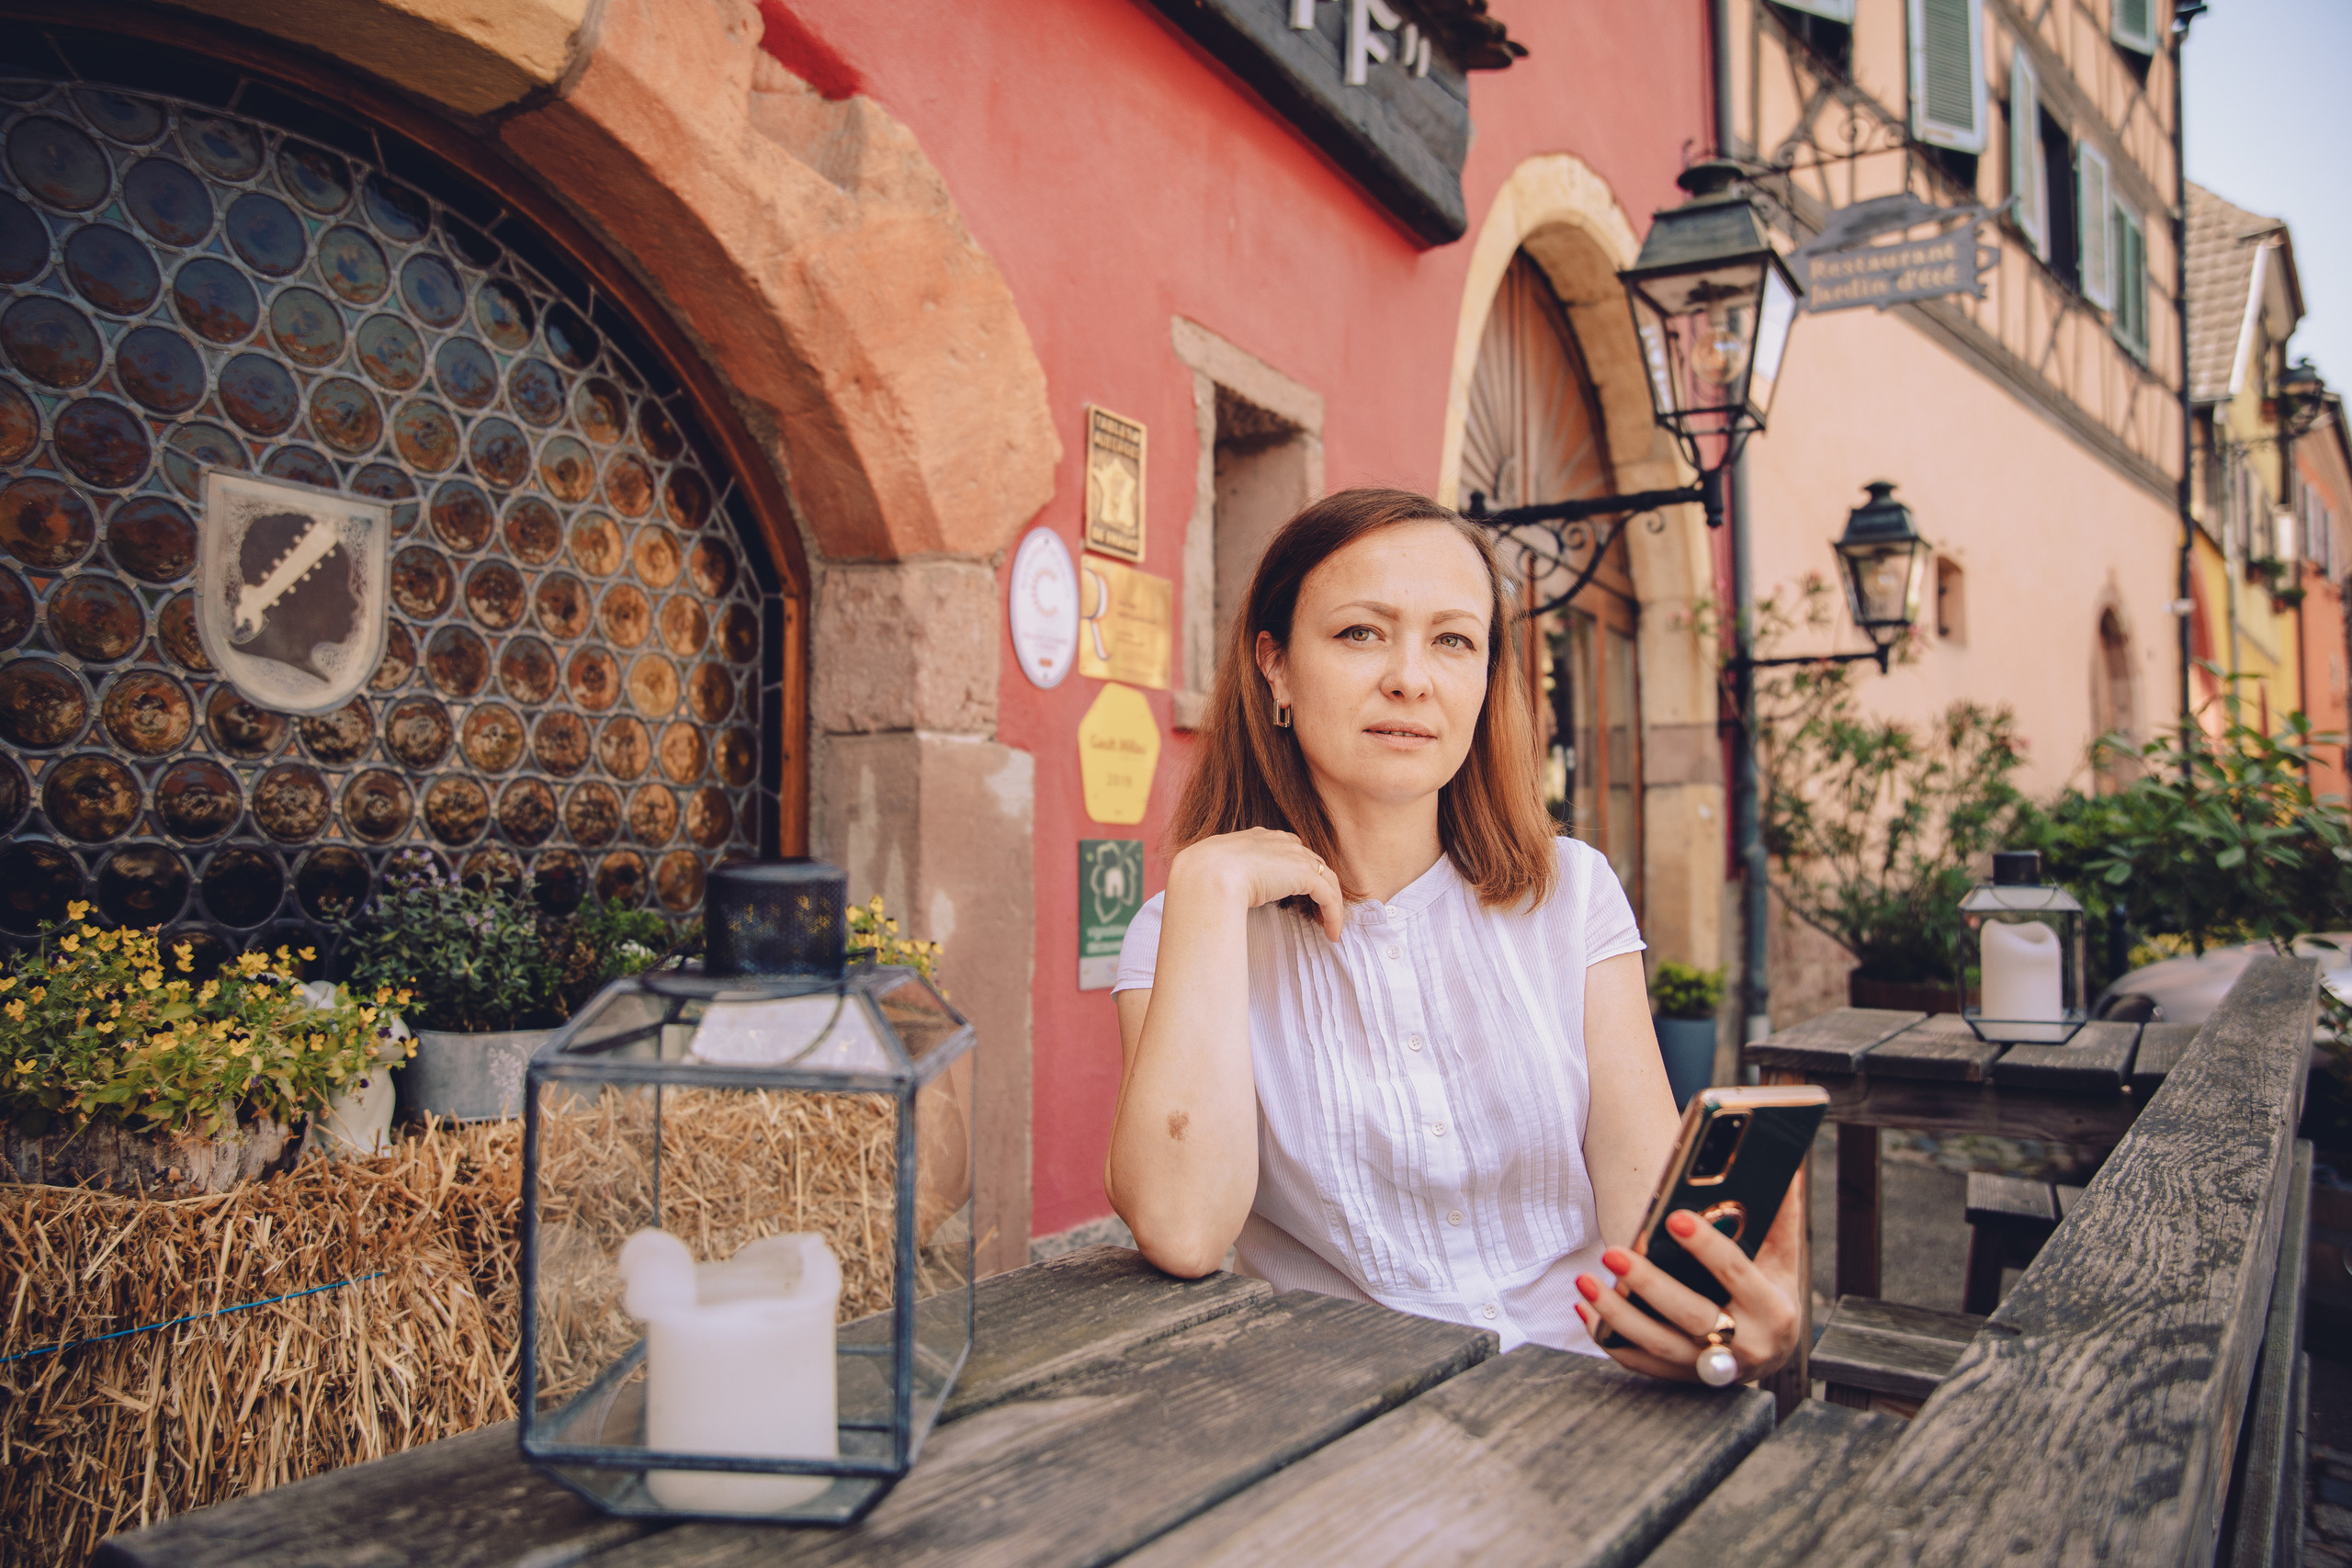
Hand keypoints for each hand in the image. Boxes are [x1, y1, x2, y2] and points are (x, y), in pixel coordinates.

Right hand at [1168, 828, 1346, 940]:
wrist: (1207, 876)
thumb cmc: (1201, 877)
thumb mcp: (1211, 871)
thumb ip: (1221, 876)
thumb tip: (1211, 895)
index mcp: (1257, 837)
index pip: (1288, 848)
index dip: (1297, 870)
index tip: (1298, 891)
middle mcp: (1279, 842)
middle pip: (1312, 861)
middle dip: (1319, 885)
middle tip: (1320, 911)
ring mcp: (1294, 856)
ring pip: (1326, 879)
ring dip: (1332, 904)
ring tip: (1331, 927)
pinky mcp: (1305, 875)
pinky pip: (1330, 896)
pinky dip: (1335, 915)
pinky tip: (1333, 934)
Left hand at [1570, 1177, 1803, 1384]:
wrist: (1769, 1352)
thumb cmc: (1770, 1292)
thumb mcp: (1784, 1257)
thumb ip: (1782, 1214)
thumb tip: (1787, 1166)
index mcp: (1774, 1311)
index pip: (1737, 1274)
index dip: (1706, 1246)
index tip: (1673, 1216)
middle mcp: (1746, 1346)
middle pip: (1692, 1315)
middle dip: (1649, 1284)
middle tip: (1613, 1253)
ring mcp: (1711, 1367)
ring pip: (1659, 1344)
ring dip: (1617, 1314)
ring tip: (1585, 1281)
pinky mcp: (1682, 1378)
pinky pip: (1639, 1362)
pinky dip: (1608, 1336)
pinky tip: (1585, 1307)